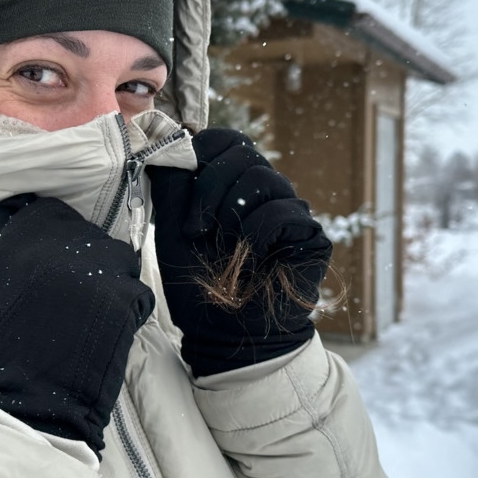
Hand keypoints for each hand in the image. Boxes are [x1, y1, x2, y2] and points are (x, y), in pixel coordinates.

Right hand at [0, 194, 153, 456]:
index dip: (63, 241)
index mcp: (26, 233)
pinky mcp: (125, 292)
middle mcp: (64, 239)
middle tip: (79, 299)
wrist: (29, 389)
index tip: (60, 264)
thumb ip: (11, 246)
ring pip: (121, 260)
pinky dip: (130, 311)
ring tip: (98, 314)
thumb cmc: (1, 345)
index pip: (55, 214)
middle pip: (91, 237)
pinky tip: (111, 331)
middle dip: (89, 264)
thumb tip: (20, 214)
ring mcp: (99, 264)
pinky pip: (139, 293)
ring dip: (114, 282)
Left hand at [147, 129, 331, 376]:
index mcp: (231, 185)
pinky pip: (284, 212)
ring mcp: (290, 211)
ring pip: (264, 177)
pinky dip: (257, 234)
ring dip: (231, 212)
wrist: (225, 337)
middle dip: (210, 187)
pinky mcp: (310, 235)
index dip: (201, 153)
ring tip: (219, 247)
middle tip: (195, 230)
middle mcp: (264, 191)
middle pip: (244, 151)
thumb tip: (166, 141)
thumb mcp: (171, 231)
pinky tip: (248, 260)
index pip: (225, 140)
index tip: (181, 189)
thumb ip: (170, 187)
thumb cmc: (197, 285)